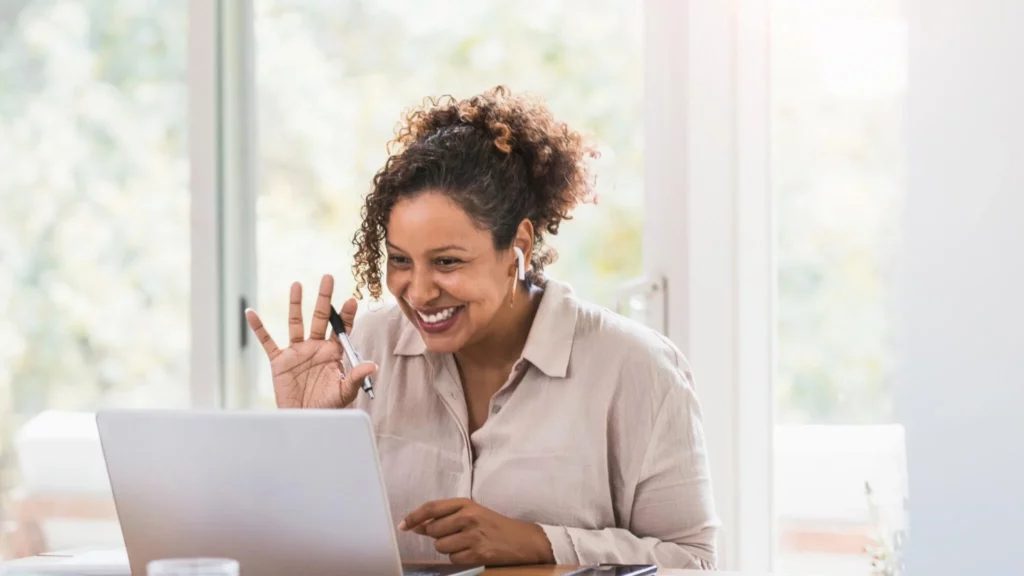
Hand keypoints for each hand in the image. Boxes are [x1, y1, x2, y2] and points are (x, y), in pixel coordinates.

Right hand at [245, 274, 375, 408]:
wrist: (305, 419)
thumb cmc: (328, 406)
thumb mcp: (345, 392)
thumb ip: (356, 377)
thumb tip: (373, 365)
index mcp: (333, 352)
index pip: (341, 328)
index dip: (346, 314)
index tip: (351, 300)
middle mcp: (316, 346)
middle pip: (320, 318)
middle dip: (324, 298)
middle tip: (328, 278)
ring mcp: (297, 351)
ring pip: (296, 322)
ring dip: (296, 304)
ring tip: (297, 284)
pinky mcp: (280, 360)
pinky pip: (267, 341)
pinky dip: (258, 328)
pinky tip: (251, 314)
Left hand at [399, 498, 554, 565]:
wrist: (522, 540)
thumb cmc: (494, 525)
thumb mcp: (472, 513)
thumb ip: (445, 518)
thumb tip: (417, 526)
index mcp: (465, 503)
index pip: (431, 508)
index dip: (414, 517)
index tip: (403, 525)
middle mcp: (468, 516)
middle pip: (433, 530)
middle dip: (438, 536)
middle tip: (454, 536)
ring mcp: (473, 535)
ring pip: (441, 546)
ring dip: (448, 548)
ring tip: (465, 544)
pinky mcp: (478, 552)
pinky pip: (453, 559)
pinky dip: (458, 559)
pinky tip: (471, 552)